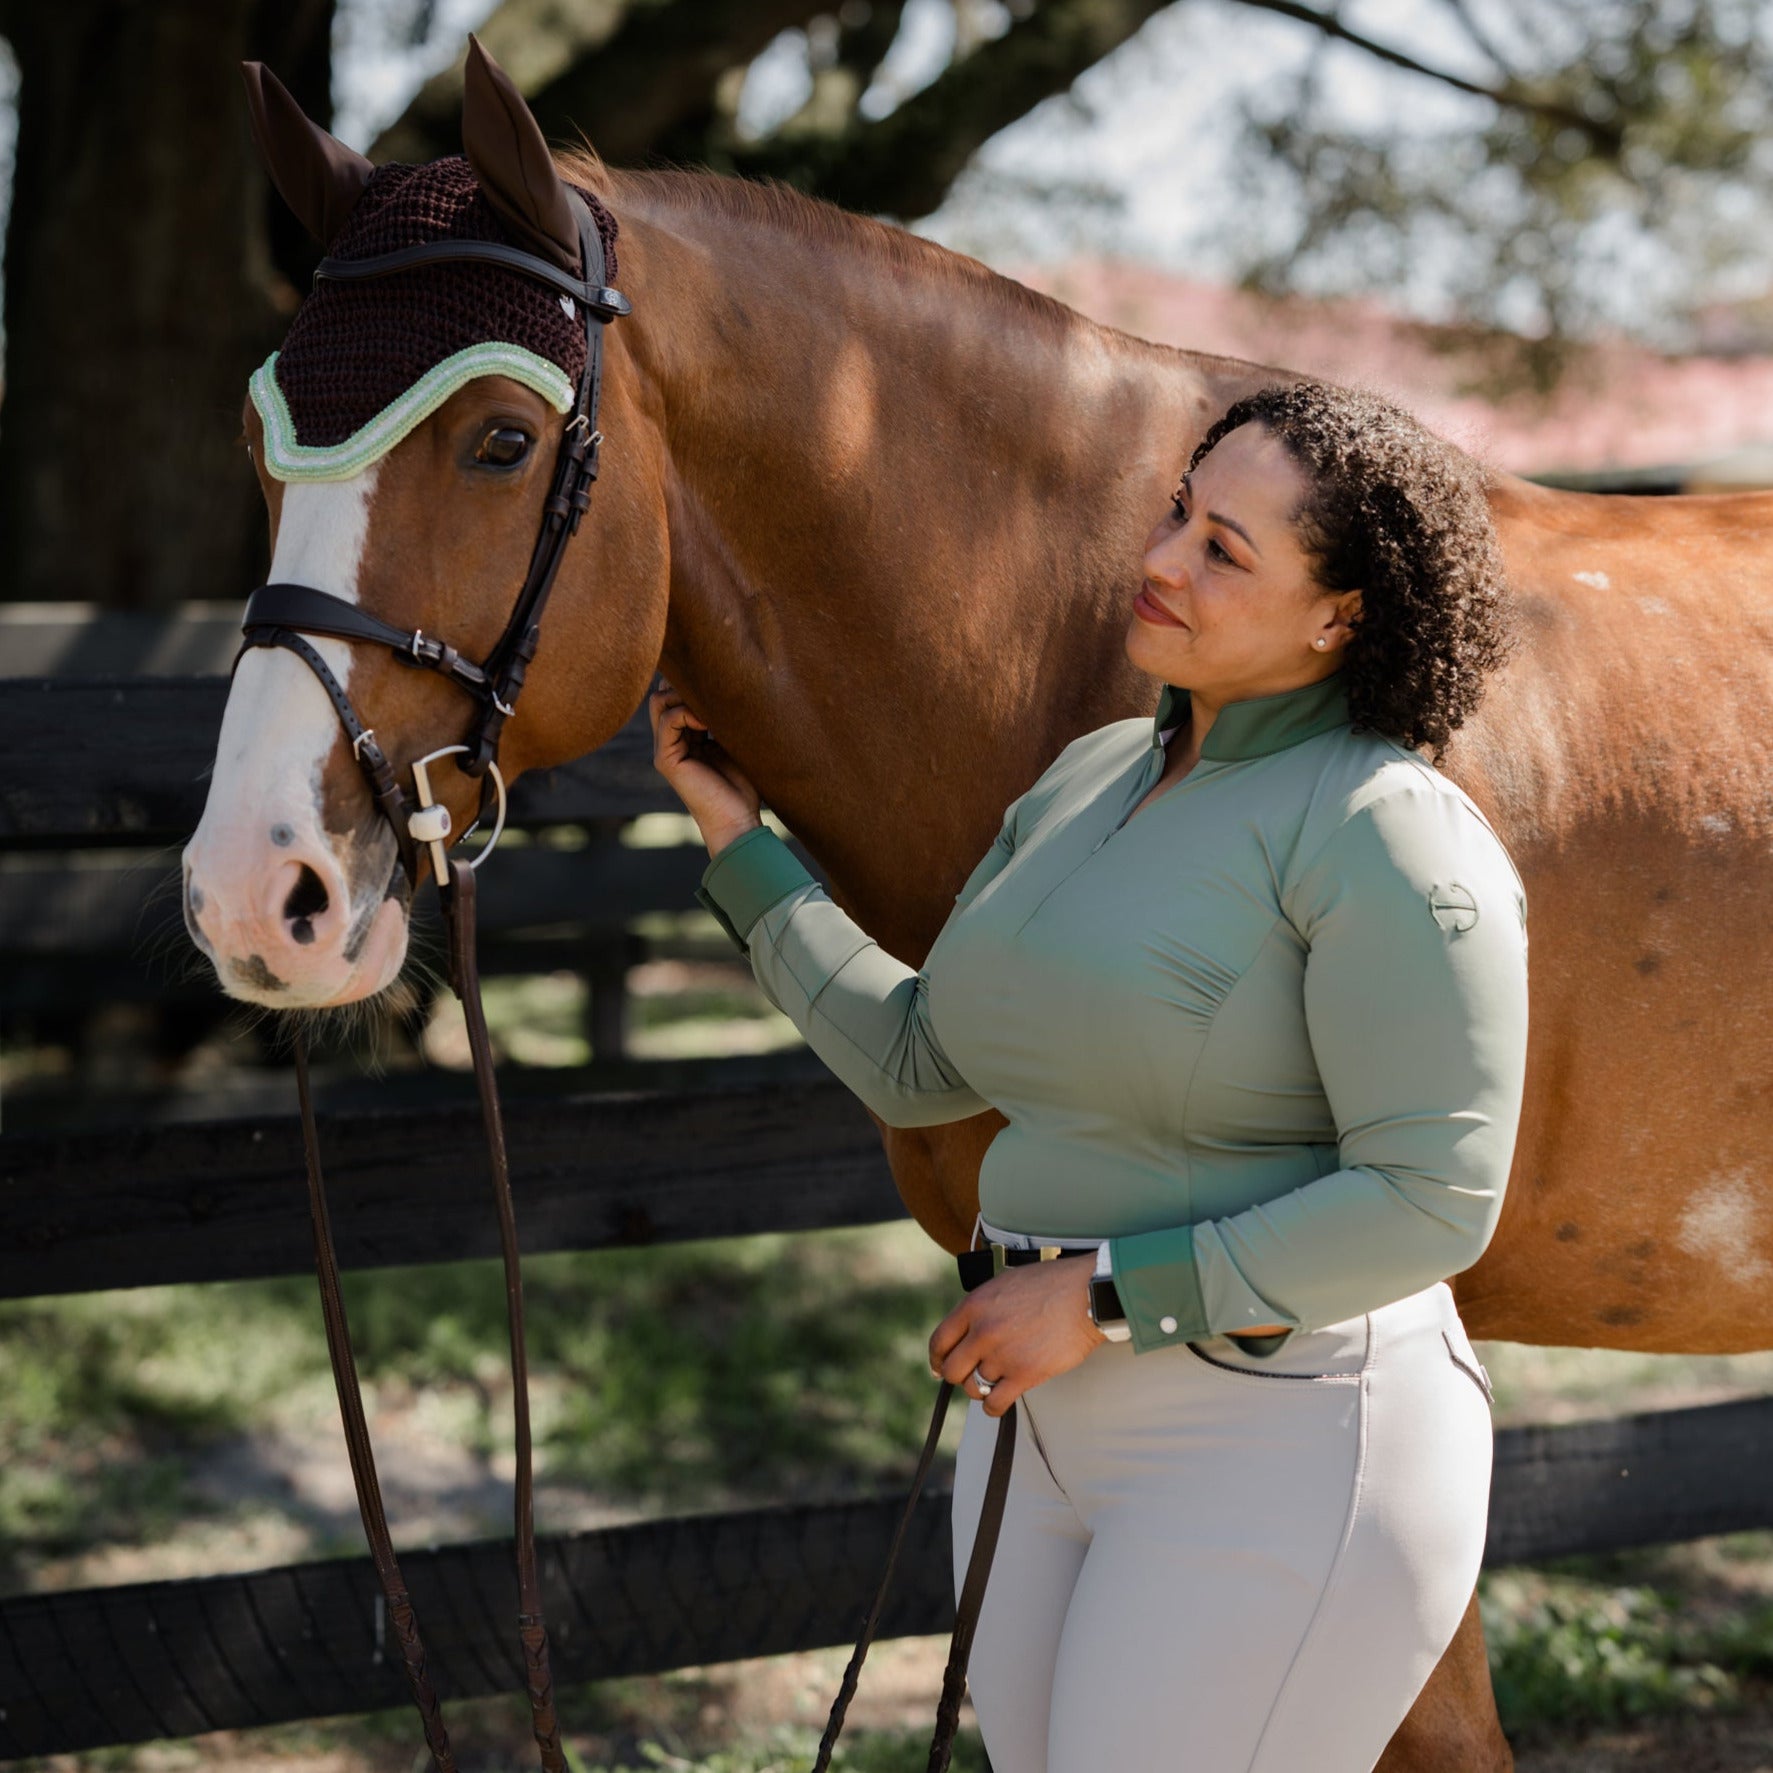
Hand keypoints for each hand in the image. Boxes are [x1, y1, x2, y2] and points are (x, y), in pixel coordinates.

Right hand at [648, 674, 762, 856]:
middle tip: (714, 689)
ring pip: (659, 701)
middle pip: (662, 693)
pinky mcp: (666, 759)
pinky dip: (688, 712)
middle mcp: (673, 740)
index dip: (692, 682)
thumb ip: (725, 716)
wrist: (738, 819)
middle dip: (684, 683)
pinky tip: (709, 723)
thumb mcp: (736, 741)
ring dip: (685, 695)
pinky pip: (668, 720)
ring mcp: (666, 749)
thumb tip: (727, 684)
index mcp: (688, 735)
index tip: (720, 682)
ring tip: (712, 707)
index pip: (676, 695)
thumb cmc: (744, 786)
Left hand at [928, 1259, 1106, 1417]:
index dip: (937, 1358)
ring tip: (996, 1380)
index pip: (939, 1341)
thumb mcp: (1005, 1284)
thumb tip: (967, 1330)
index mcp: (974, 1305)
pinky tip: (999, 1400)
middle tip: (971, 1375)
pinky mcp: (1025, 1375)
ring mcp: (1003, 1355)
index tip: (940, 1367)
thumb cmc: (1052, 1285)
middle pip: (952, 1370)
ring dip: (983, 1387)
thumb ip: (982, 1307)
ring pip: (975, 1387)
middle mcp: (983, 1331)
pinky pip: (995, 1403)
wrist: (1086, 1295)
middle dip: (959, 1375)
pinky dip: (993, 1407)